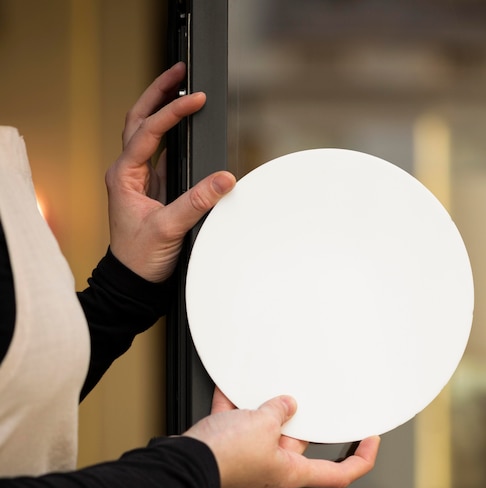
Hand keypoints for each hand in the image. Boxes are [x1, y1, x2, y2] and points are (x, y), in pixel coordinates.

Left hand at [105, 62, 235, 281]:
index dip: (172, 112)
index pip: (148, 132)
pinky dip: (172, 136)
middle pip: (138, 119)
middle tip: (179, 70)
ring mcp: (139, 180)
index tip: (195, 98)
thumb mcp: (169, 228)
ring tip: (182, 89)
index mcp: (123, 176)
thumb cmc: (140, 258)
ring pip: (146, 132)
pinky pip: (160, 154)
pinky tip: (185, 129)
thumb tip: (224, 179)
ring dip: (162, 109)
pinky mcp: (153, 190)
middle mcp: (127, 173)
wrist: (134, 282)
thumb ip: (197, 202)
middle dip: (157, 92)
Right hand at [183, 389, 379, 487]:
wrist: (182, 464)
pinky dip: (236, 402)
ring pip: (268, 426)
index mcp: (290, 471)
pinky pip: (239, 419)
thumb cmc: (223, 457)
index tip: (371, 440)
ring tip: (270, 385)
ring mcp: (251, 457)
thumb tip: (286, 404)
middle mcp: (274, 466)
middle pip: (301, 441)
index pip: (338, 474)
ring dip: (267, 407)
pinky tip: (232, 383)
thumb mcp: (261, 425)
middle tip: (313, 396)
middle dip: (304, 417)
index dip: (360, 459)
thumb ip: (278, 411)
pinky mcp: (230, 446)